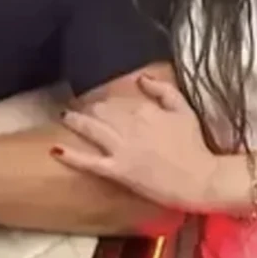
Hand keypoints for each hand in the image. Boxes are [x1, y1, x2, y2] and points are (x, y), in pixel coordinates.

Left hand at [52, 73, 216, 211]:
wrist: (201, 179)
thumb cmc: (195, 145)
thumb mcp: (184, 109)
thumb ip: (162, 90)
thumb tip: (140, 78)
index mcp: (144, 109)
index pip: (117, 99)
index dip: (106, 100)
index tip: (100, 100)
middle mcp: (130, 125)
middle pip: (101, 111)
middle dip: (89, 108)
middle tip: (79, 107)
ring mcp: (122, 148)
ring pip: (91, 129)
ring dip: (75, 120)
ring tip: (65, 116)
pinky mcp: (118, 170)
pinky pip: (89, 161)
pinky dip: (71, 155)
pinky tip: (55, 149)